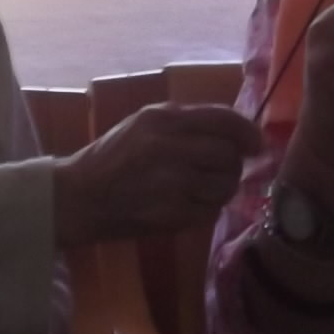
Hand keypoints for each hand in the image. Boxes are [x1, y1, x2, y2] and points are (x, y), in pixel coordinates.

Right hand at [53, 102, 264, 251]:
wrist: (78, 197)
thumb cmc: (113, 157)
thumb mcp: (144, 124)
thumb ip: (187, 123)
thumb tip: (237, 131)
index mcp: (163, 119)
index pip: (224, 120)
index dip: (247, 132)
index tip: (255, 144)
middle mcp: (169, 148)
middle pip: (229, 155)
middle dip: (232, 164)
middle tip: (220, 170)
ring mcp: (171, 183)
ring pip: (224, 185)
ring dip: (221, 189)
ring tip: (201, 188)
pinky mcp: (171, 214)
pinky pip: (210, 211)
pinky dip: (206, 209)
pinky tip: (187, 204)